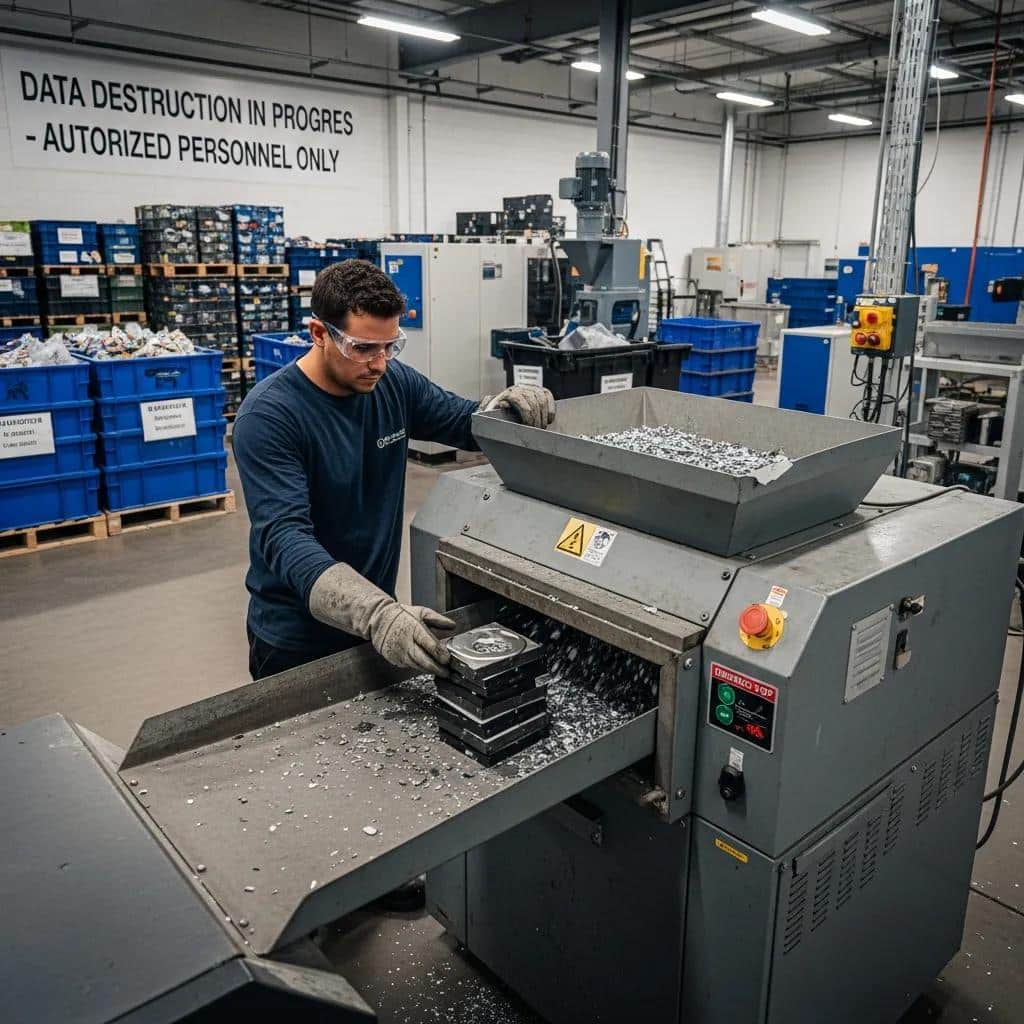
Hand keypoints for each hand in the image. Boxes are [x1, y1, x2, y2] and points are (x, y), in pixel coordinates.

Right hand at [309, 563, 455, 675]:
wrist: (379, 621)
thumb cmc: (401, 616)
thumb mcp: (421, 612)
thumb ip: (438, 619)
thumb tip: (452, 625)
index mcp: (414, 629)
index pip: (428, 644)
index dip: (439, 653)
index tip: (447, 659)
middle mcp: (406, 642)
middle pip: (422, 659)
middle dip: (436, 668)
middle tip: (447, 672)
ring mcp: (399, 652)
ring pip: (416, 665)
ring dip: (429, 670)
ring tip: (441, 672)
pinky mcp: (395, 659)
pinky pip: (409, 665)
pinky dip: (419, 667)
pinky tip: (427, 667)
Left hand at [481, 385, 554, 427]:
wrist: (499, 407)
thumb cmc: (496, 414)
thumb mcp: (491, 414)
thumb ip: (494, 410)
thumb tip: (503, 404)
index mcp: (508, 393)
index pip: (521, 402)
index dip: (527, 416)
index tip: (527, 427)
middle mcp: (520, 388)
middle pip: (534, 402)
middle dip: (537, 419)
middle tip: (536, 431)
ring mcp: (530, 388)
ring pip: (542, 399)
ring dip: (544, 416)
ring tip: (541, 427)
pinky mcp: (539, 390)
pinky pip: (548, 395)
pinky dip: (551, 408)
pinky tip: (549, 419)